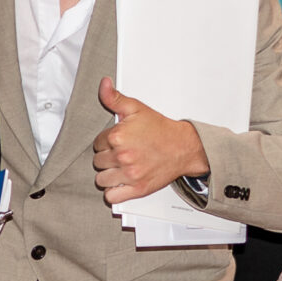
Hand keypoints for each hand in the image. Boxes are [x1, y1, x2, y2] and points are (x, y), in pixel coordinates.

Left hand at [92, 78, 209, 204]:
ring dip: (108, 174)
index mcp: (118, 137)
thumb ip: (114, 98)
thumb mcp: (136, 108)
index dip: (106, 142)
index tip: (117, 141)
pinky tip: (120, 182)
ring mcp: (130, 174)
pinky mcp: (137, 189)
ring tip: (120, 167)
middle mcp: (122, 156)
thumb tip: (103, 84)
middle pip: (98, 161)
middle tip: (121, 153)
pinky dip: (113, 191)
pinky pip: (112, 196)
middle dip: (107, 157)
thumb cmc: (161, 129)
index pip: (97, 144)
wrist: (184, 147)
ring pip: (101, 179)